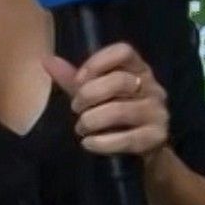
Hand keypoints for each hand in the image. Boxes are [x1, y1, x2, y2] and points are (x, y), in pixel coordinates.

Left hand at [44, 44, 169, 158]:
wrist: (146, 152)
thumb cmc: (118, 118)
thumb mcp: (96, 95)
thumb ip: (74, 79)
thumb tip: (46, 60)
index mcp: (139, 70)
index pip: (123, 51)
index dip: (97, 62)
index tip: (79, 80)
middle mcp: (153, 87)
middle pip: (119, 80)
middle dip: (88, 95)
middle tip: (75, 109)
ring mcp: (158, 113)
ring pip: (120, 111)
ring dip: (92, 121)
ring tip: (81, 129)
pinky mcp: (157, 137)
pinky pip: (127, 139)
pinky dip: (102, 143)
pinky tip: (88, 144)